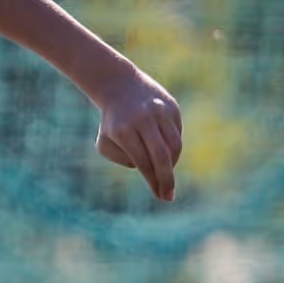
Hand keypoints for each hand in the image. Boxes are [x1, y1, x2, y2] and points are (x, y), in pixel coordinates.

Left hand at [93, 70, 180, 201]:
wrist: (121, 86)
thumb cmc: (112, 122)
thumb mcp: (106, 143)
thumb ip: (125, 160)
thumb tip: (150, 170)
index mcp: (124, 130)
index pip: (143, 162)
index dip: (153, 181)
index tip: (160, 196)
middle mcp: (144, 119)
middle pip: (162, 155)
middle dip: (167, 179)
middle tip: (169, 195)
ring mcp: (160, 111)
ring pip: (174, 145)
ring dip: (173, 164)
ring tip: (166, 172)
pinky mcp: (172, 107)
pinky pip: (177, 133)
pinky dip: (174, 147)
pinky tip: (166, 151)